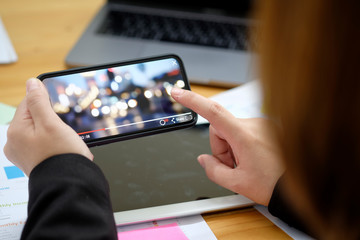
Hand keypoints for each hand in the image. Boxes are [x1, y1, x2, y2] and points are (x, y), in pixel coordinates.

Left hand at [4, 78, 92, 175]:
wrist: (69, 184)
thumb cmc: (61, 155)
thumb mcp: (51, 122)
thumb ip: (39, 101)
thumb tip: (31, 83)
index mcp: (16, 130)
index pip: (29, 103)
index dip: (47, 105)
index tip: (59, 113)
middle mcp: (14, 143)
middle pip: (34, 118)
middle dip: (51, 121)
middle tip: (63, 132)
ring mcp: (23, 154)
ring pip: (39, 131)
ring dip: (53, 132)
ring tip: (63, 143)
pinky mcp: (33, 161)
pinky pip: (41, 144)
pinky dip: (52, 144)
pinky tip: (60, 150)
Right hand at [171, 88, 283, 205]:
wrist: (305, 184)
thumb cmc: (274, 185)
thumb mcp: (237, 183)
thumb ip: (213, 170)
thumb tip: (203, 159)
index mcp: (244, 135)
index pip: (212, 112)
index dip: (192, 100)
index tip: (177, 92)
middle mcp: (253, 124)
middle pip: (219, 129)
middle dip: (220, 149)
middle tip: (233, 168)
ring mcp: (262, 124)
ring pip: (232, 132)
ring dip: (232, 149)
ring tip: (247, 166)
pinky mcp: (267, 127)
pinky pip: (245, 132)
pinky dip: (243, 146)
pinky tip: (255, 160)